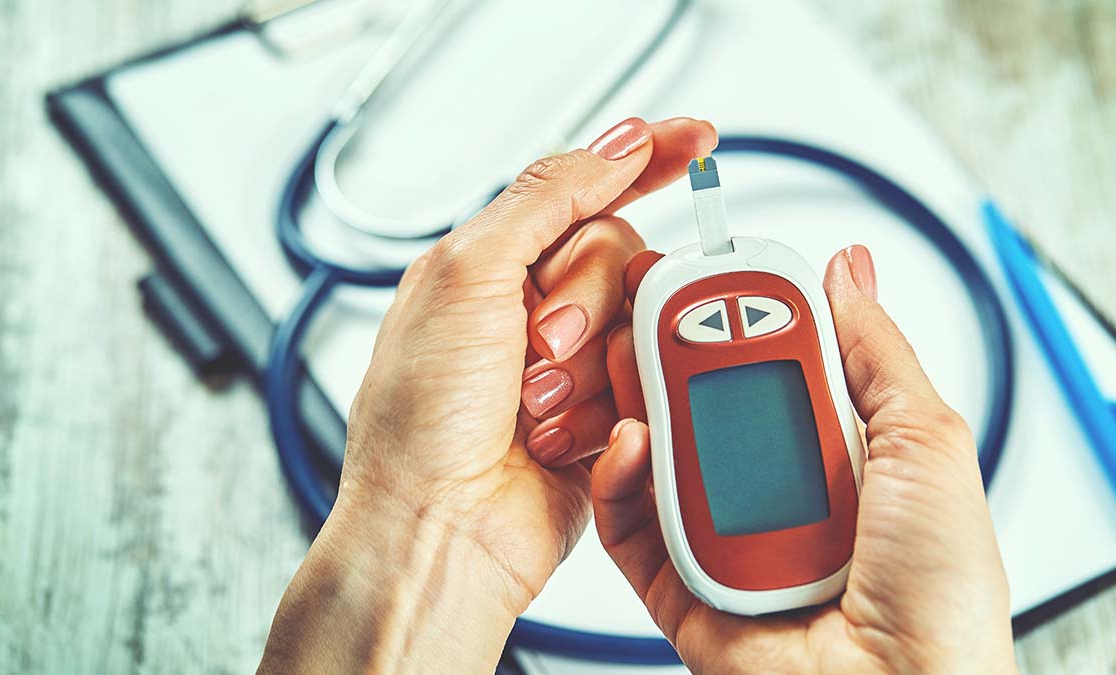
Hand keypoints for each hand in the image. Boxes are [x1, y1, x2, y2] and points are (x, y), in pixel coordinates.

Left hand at [258, 117, 717, 673]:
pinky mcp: (602, 416)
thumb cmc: (419, 420)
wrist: (437, 530)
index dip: (642, 161)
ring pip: (641, 322)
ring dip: (591, 365)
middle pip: (621, 255)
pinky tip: (560, 434)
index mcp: (490, 264)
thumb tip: (613, 146)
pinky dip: (608, 408)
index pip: (583, 191)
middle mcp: (531, 308)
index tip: (696, 139)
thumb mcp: (464, 275)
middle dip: (585, 299)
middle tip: (539, 344)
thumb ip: (542, 201)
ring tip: (536, 405)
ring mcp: (571, 364)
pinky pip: (647, 382)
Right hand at [596, 246, 1017, 673]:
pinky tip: (634, 442)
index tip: (710, 277)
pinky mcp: (681, 586)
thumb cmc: (939, 592)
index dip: (739, 314)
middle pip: (706, 401)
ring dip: (639, 399)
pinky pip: (630, 526)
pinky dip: (619, 480)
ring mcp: (726, 535)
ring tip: (631, 358)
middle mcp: (777, 488)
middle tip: (647, 304)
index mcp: (839, 450)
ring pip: (660, 454)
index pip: (774, 362)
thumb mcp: (927, 442)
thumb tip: (849, 270)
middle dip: (671, 347)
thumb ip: (876, 353)